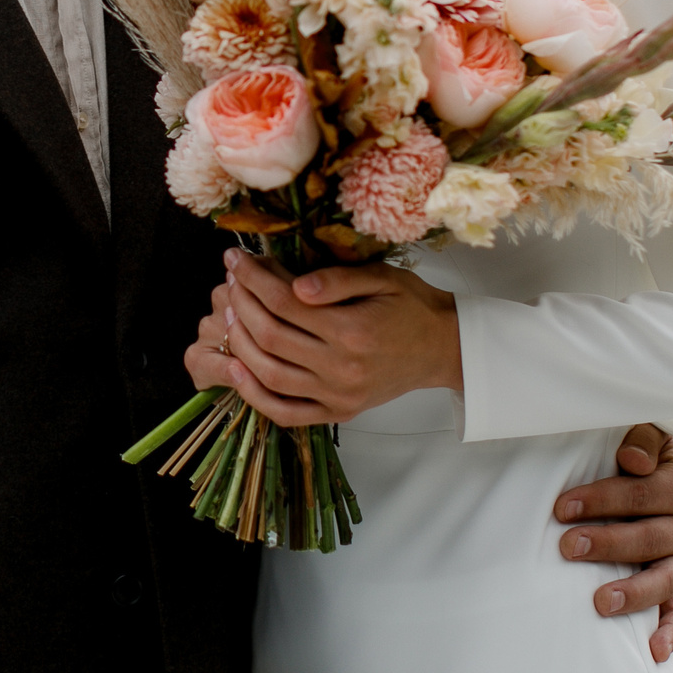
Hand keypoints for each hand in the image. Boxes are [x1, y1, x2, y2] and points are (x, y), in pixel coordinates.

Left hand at [184, 250, 460, 426]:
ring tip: (229, 314)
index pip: (284, 302)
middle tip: (229, 281)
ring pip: (269, 374)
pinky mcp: (337, 413)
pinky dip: (254, 395)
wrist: (443, 347)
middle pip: (270, 336)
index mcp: (352, 330)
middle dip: (239, 304)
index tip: (236, 259)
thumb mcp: (381, 278)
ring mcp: (337, 396)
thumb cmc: (411, 305)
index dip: (252, 278)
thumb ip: (337, 280)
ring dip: (239, 343)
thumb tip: (293, 285)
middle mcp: (341, 368)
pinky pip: (285, 412)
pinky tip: (236, 369)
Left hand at [555, 426, 672, 663]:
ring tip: (599, 602)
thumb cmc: (635, 452)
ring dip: (633, 592)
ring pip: (664, 580)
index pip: (642, 493)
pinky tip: (652, 652)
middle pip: (649, 538)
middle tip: (567, 547)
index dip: (602, 499)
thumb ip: (642, 437)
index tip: (562, 507)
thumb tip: (633, 460)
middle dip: (607, 543)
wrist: (654, 472)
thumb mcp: (644, 432)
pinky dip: (670, 634)